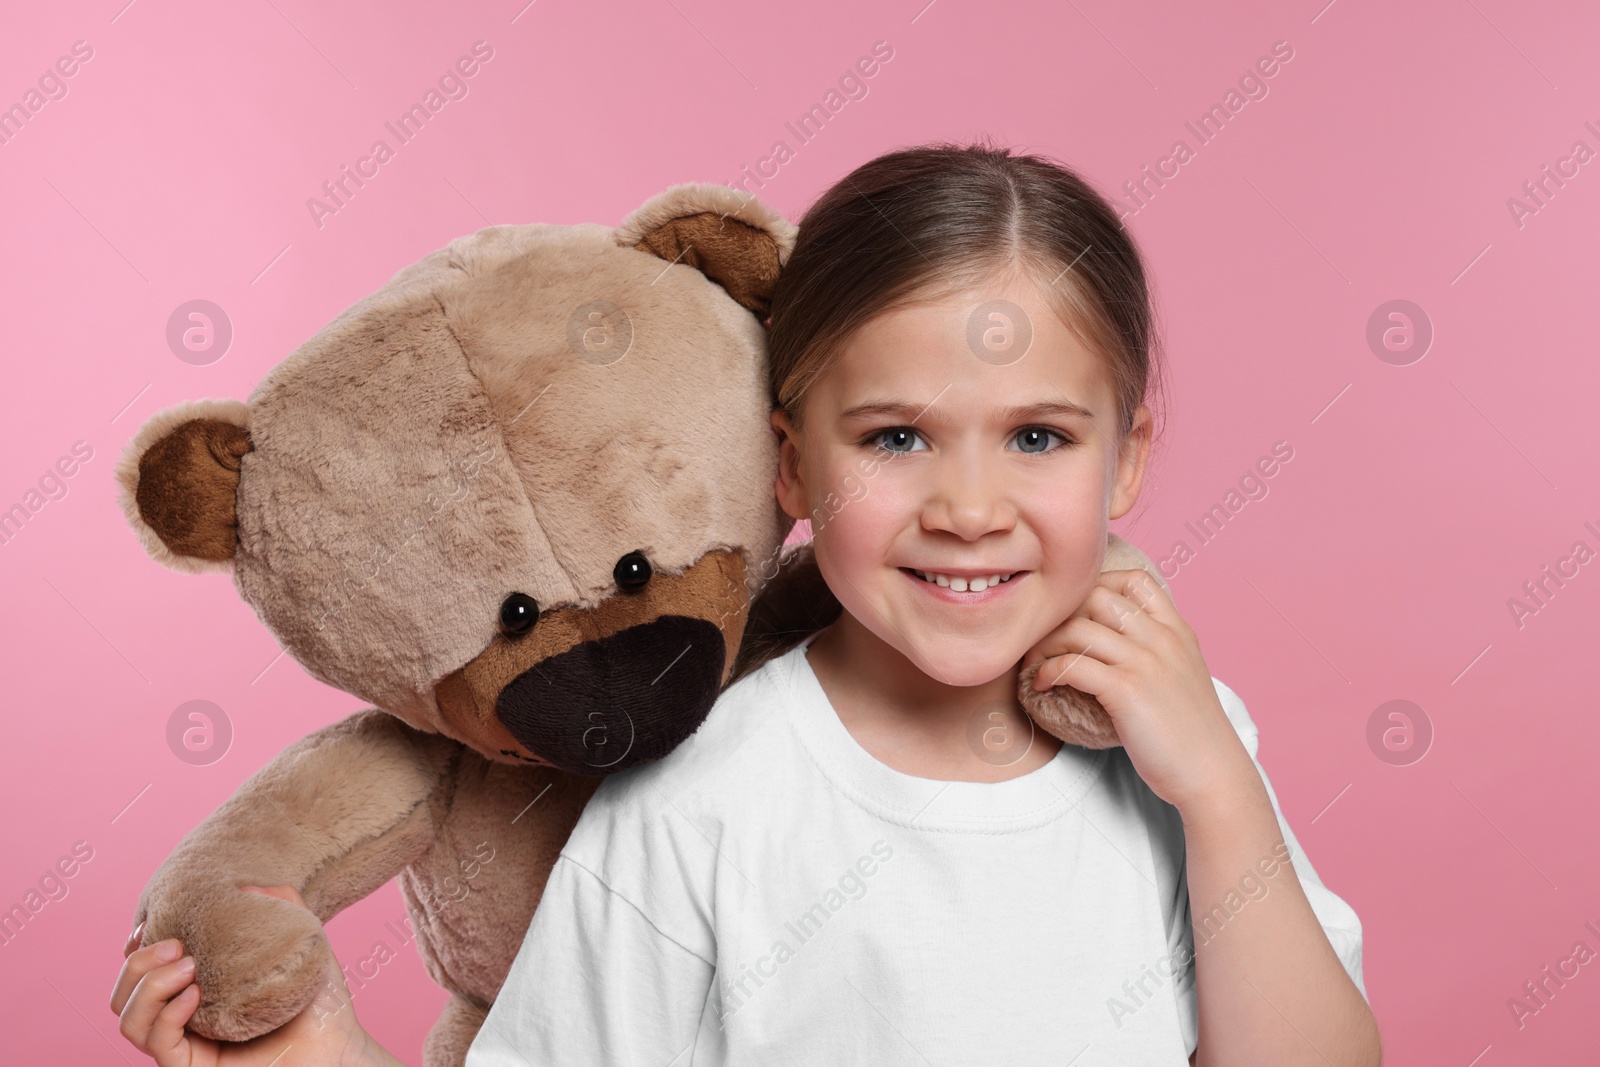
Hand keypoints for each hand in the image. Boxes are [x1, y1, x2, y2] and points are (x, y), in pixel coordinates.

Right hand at [111, 885, 392, 1066]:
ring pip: (131, 1022)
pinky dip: (167, 1016)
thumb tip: (257, 884)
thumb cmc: (324, 1005)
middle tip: (177, 945)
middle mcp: (184, 1022)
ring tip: (188, 965)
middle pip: (123, 997)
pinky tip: (195, 994)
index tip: (149, 922)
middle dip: (137, 964)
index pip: (142, 974)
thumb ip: (285, 909)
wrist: (340, 1049)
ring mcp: (187, 1049)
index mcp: (197, 993)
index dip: (135, 949)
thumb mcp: (303, 948)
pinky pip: (160, 1046)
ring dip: (149, 987)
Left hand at [1023, 568, 1254, 812]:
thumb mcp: (1182, 675)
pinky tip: (1041, 683)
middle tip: (1044, 636)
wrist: (1212, 773)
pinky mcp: (1127, 690)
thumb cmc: (1191, 732)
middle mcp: (1162, 638)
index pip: (1135, 580)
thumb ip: (1157, 650)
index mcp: (1177, 631)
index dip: (1097, 586)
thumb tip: (1114, 641)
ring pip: (1078, 628)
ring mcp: (1145, 662)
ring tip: (1035, 662)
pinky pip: (1072, 665)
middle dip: (1062, 613)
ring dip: (1045, 644)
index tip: (1076, 613)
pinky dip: (1048, 670)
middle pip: (1097, 596)